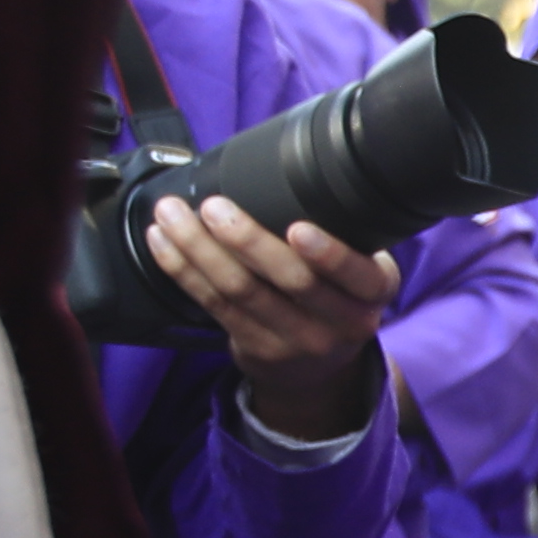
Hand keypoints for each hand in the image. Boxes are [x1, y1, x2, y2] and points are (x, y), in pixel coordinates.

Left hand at [145, 193, 397, 438]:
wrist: (319, 367)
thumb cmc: (335, 294)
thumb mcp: (358, 270)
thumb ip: (341, 234)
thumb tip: (279, 170)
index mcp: (373, 291)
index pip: (357, 275)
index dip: (329, 254)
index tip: (298, 227)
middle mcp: (343, 322)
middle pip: (291, 281)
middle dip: (247, 240)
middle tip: (213, 206)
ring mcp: (299, 341)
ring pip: (242, 291)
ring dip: (200, 248)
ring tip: (171, 213)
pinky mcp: (257, 349)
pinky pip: (214, 305)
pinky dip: (184, 269)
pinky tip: (163, 241)